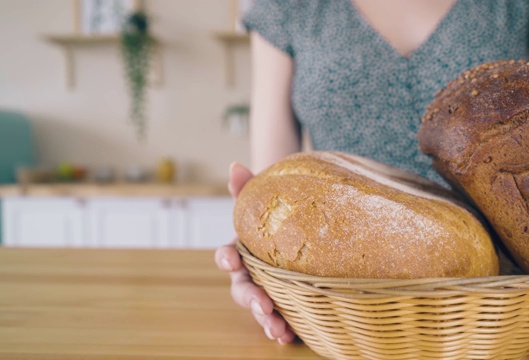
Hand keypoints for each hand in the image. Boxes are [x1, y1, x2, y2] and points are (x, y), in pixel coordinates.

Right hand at [214, 162, 295, 343]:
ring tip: (278, 330)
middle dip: (250, 298)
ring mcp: (264, 289)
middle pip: (241, 289)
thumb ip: (247, 188)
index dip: (226, 259)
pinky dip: (282, 328)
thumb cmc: (273, 215)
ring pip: (258, 308)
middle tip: (263, 305)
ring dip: (266, 321)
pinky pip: (279, 318)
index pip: (226, 255)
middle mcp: (248, 274)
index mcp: (240, 250)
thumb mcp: (262, 201)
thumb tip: (236, 165)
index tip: (233, 260)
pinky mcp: (282, 302)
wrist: (295, 226)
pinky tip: (289, 337)